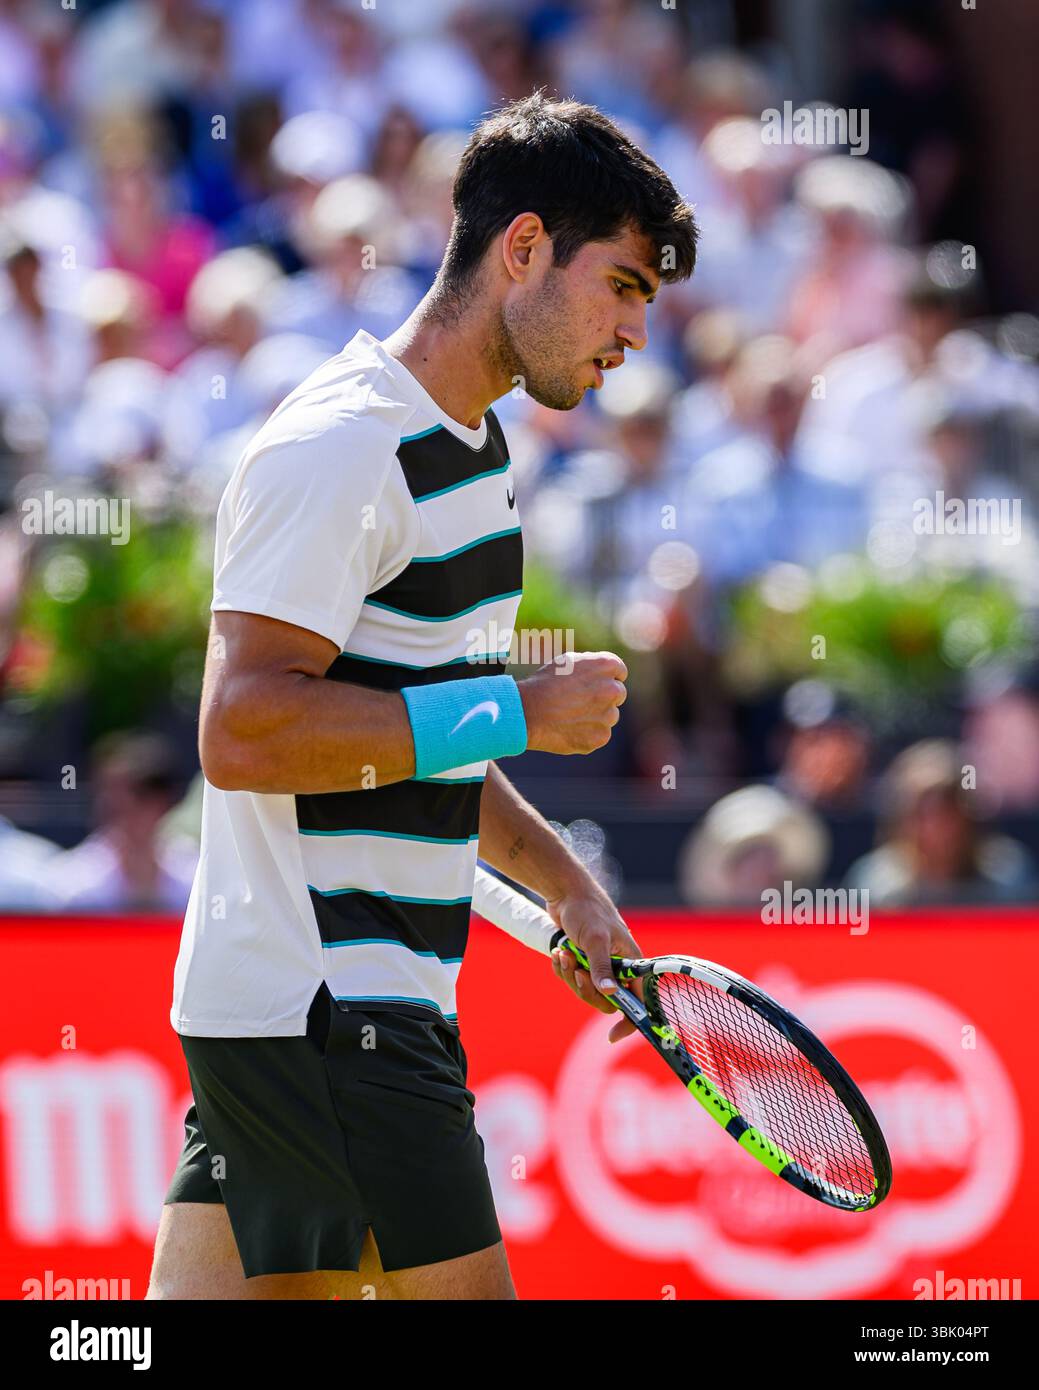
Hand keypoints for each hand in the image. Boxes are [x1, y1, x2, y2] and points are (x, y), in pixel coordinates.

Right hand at [518, 651, 626, 755]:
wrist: (528, 712)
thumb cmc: (544, 684)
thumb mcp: (568, 662)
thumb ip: (591, 666)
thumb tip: (602, 672)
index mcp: (606, 666)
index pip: (619, 672)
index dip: (606, 678)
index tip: (595, 684)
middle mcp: (613, 690)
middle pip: (618, 694)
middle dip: (604, 697)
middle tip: (581, 701)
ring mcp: (609, 715)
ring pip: (610, 716)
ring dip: (596, 716)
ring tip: (570, 716)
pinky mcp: (601, 737)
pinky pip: (599, 734)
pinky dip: (588, 734)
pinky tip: (569, 729)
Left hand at [544, 888, 641, 1042]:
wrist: (565, 891)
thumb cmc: (586, 909)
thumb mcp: (595, 938)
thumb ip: (602, 967)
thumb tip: (611, 994)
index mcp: (630, 961)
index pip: (638, 999)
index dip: (630, 1020)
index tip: (612, 1036)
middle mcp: (617, 966)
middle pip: (606, 1000)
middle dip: (587, 989)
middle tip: (577, 971)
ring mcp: (598, 964)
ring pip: (586, 990)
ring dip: (570, 974)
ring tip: (563, 953)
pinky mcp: (581, 960)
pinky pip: (571, 978)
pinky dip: (562, 968)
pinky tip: (557, 952)